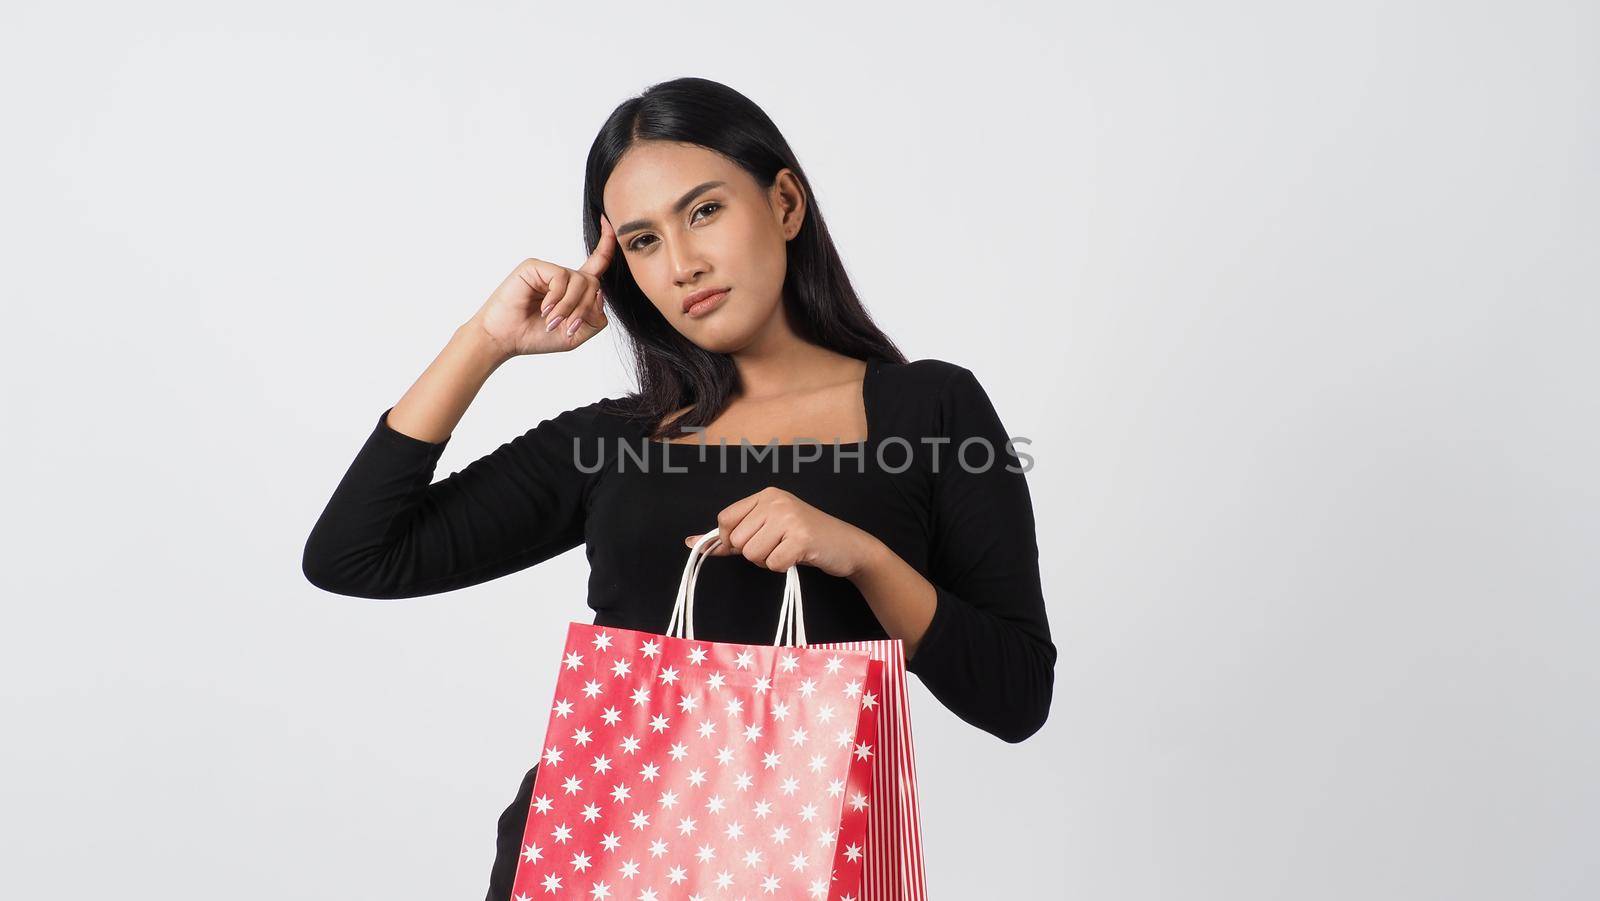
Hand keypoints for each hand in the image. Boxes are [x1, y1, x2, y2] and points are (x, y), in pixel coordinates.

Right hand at [470, 215, 618, 358]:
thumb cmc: (535, 336)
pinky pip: (561, 277)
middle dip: (585, 308)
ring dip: (571, 307)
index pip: (597, 262)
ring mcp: (548, 270)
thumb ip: (596, 319)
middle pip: (593, 282)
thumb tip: (600, 293)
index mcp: (574, 290)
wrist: (505, 339)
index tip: (609, 222)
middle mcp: (563, 277)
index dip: (607, 243)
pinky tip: (545, 309)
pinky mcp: (535, 267)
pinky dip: (557, 298)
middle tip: (569, 327)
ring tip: (553, 321)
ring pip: (580, 281)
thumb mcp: (575, 335)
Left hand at [684, 487, 881, 578]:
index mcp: (765, 495)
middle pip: (737, 540)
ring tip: (789, 550)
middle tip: (779, 546)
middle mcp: (775, 501)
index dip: (731, 539)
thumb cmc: (804, 540)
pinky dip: (783, 567)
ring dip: (769, 561)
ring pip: (752, 554)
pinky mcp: (801, 537)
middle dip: (754, 553)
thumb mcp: (767, 531)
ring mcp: (789, 517)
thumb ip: (729, 538)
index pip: (725, 520)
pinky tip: (798, 557)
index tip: (753, 541)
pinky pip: (773, 564)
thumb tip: (691, 543)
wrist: (847, 546)